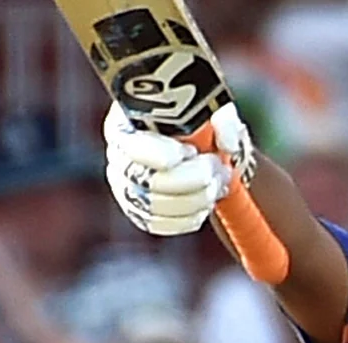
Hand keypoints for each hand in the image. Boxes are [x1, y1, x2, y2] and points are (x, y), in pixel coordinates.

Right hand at [103, 103, 250, 236]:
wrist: (200, 146)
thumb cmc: (199, 122)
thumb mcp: (212, 111)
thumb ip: (223, 120)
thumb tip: (228, 145)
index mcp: (125, 126)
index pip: (132, 146)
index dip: (162, 153)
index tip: (191, 151)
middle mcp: (119, 160)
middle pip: (148, 182)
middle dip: (191, 179)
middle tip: (216, 168)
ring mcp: (126, 189)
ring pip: (155, 208)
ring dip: (195, 200)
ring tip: (218, 184)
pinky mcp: (139, 213)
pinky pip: (158, 225)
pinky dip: (187, 219)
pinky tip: (205, 204)